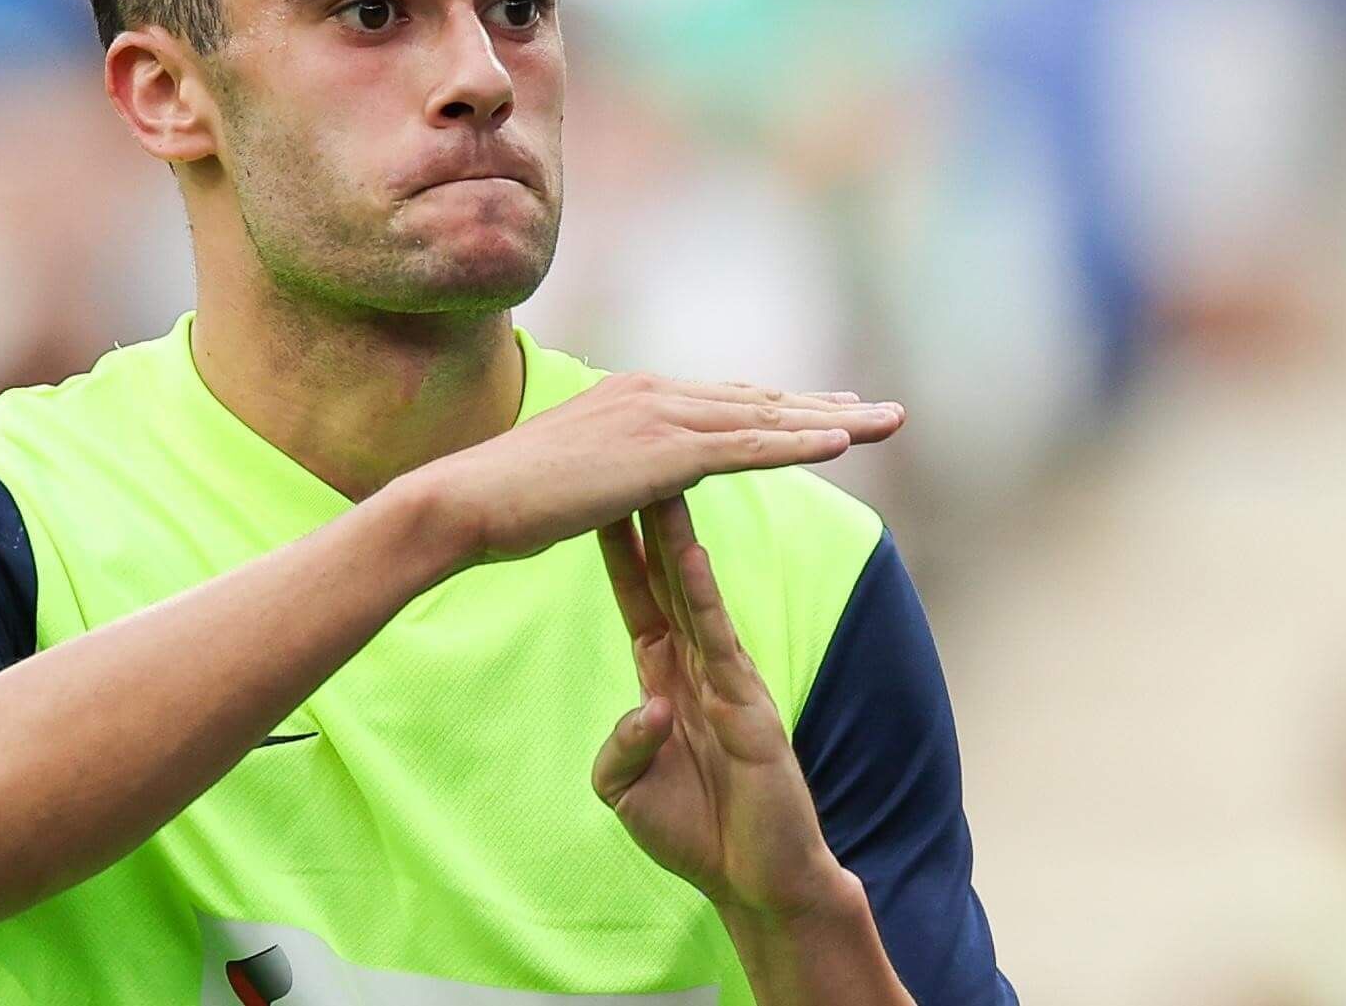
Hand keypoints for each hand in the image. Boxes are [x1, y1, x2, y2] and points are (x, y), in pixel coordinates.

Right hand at [410, 373, 902, 567]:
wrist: (469, 500)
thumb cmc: (504, 501)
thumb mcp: (570, 476)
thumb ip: (609, 470)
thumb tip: (619, 481)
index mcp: (631, 397)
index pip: (723, 401)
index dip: (779, 407)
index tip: (826, 410)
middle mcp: (652, 393)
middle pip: (757, 400)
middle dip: (823, 406)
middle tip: (882, 411)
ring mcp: (658, 417)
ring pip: (766, 418)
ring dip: (833, 420)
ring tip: (888, 423)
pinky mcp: (662, 452)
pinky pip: (747, 447)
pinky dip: (799, 441)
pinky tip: (842, 442)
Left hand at [590, 493, 848, 914]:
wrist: (756, 882)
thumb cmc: (696, 834)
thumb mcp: (626, 791)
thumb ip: (621, 749)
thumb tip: (647, 711)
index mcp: (666, 678)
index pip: (638, 598)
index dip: (616, 551)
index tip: (590, 500)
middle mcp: (697, 666)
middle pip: (666, 579)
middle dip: (646, 523)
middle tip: (629, 463)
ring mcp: (726, 680)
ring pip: (695, 595)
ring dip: (675, 539)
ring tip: (660, 483)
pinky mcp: (748, 705)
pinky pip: (720, 641)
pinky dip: (704, 598)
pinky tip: (690, 556)